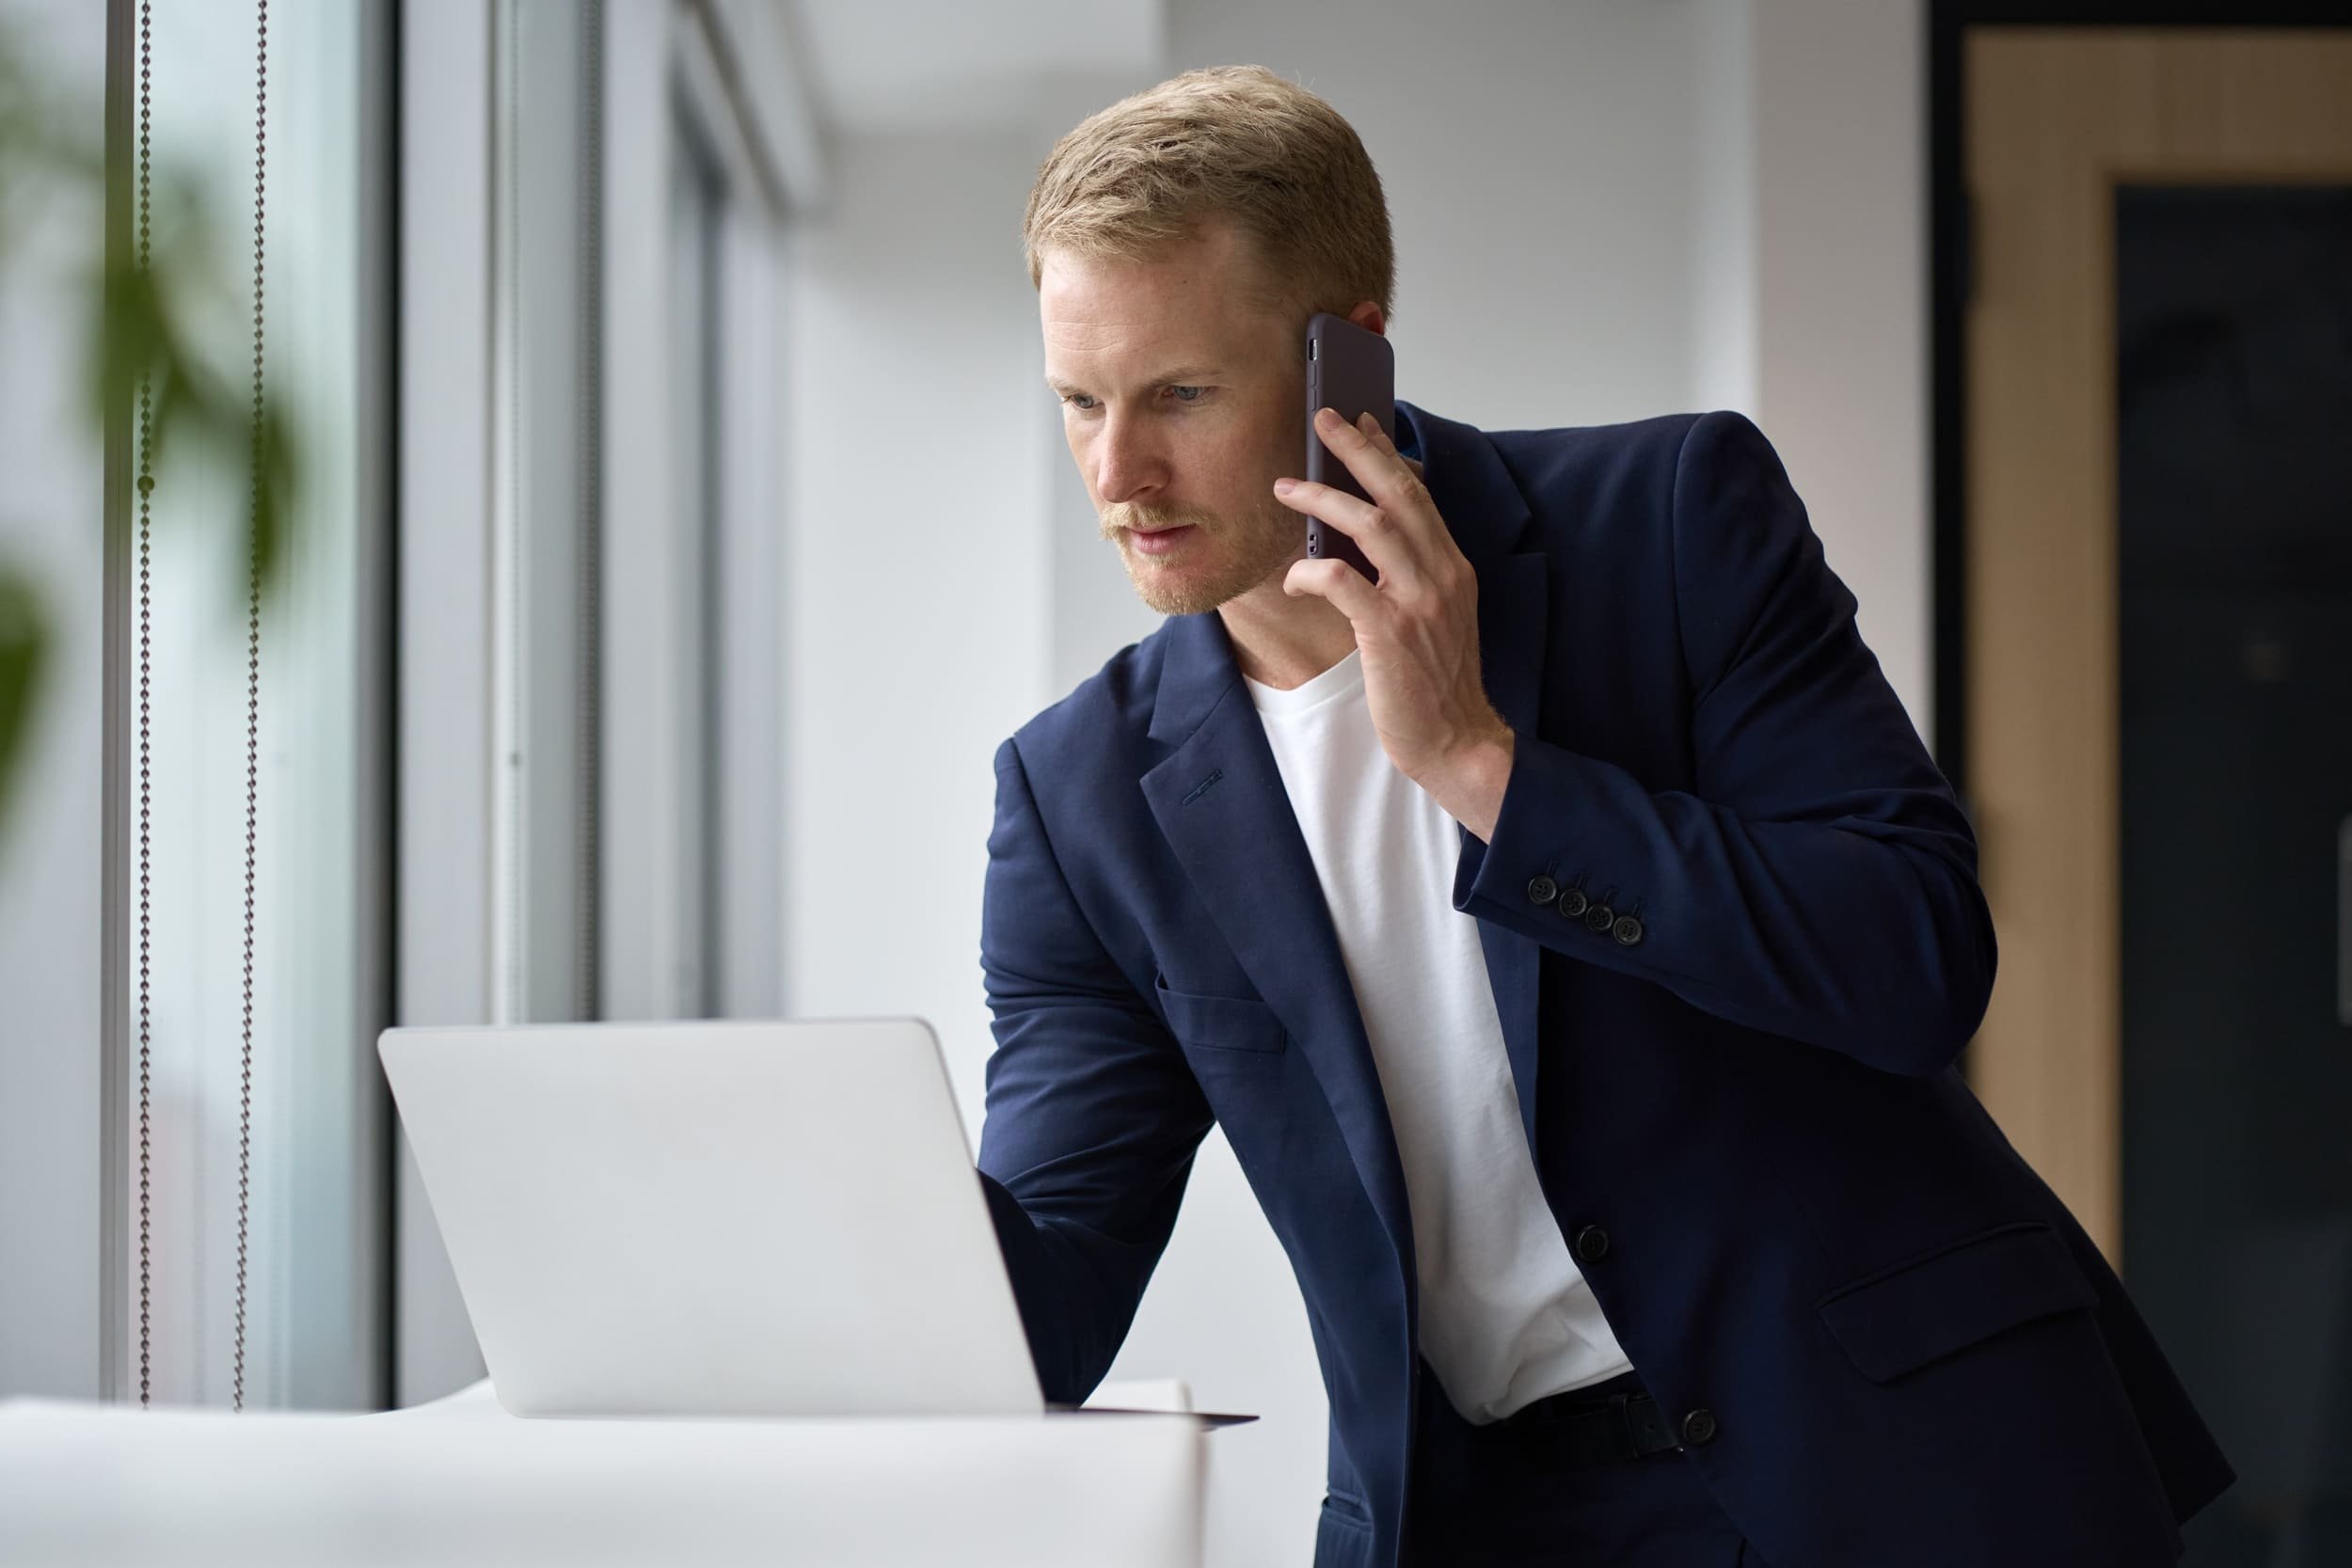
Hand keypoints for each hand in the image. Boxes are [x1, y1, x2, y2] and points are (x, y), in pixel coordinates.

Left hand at [1275, 408, 1515, 839]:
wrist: (1457, 741)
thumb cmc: (1436, 685)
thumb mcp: (1433, 618)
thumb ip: (1408, 577)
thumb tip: (1356, 541)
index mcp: (1453, 568)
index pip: (1419, 496)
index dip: (1387, 456)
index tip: (1363, 423)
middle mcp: (1442, 575)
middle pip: (1398, 494)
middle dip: (1358, 451)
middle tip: (1324, 420)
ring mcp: (1419, 601)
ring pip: (1371, 525)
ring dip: (1325, 499)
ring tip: (1286, 487)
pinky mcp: (1390, 631)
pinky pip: (1342, 581)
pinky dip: (1312, 570)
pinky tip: (1294, 575)